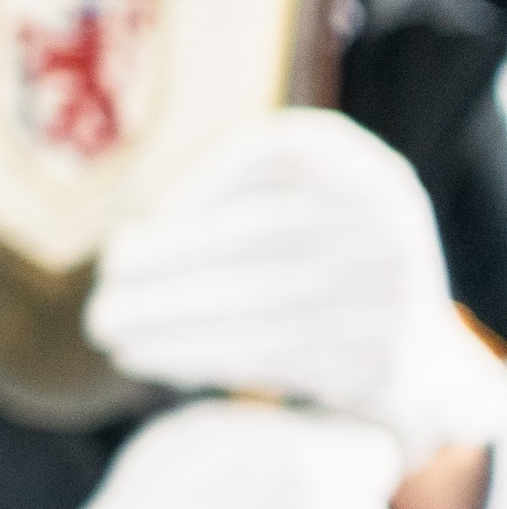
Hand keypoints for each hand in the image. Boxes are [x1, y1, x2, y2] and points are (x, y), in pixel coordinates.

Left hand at [87, 108, 506, 492]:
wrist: (408, 350)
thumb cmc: (308, 262)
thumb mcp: (288, 206)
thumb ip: (224, 204)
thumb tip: (129, 249)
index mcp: (360, 166)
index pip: (279, 152)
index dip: (205, 181)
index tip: (147, 213)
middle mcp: (387, 219)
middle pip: (264, 231)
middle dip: (169, 260)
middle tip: (99, 290)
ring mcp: (396, 288)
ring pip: (267, 301)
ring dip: (171, 318)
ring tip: (106, 328)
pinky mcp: (386, 356)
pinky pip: (280, 354)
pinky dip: (201, 354)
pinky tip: (145, 355)